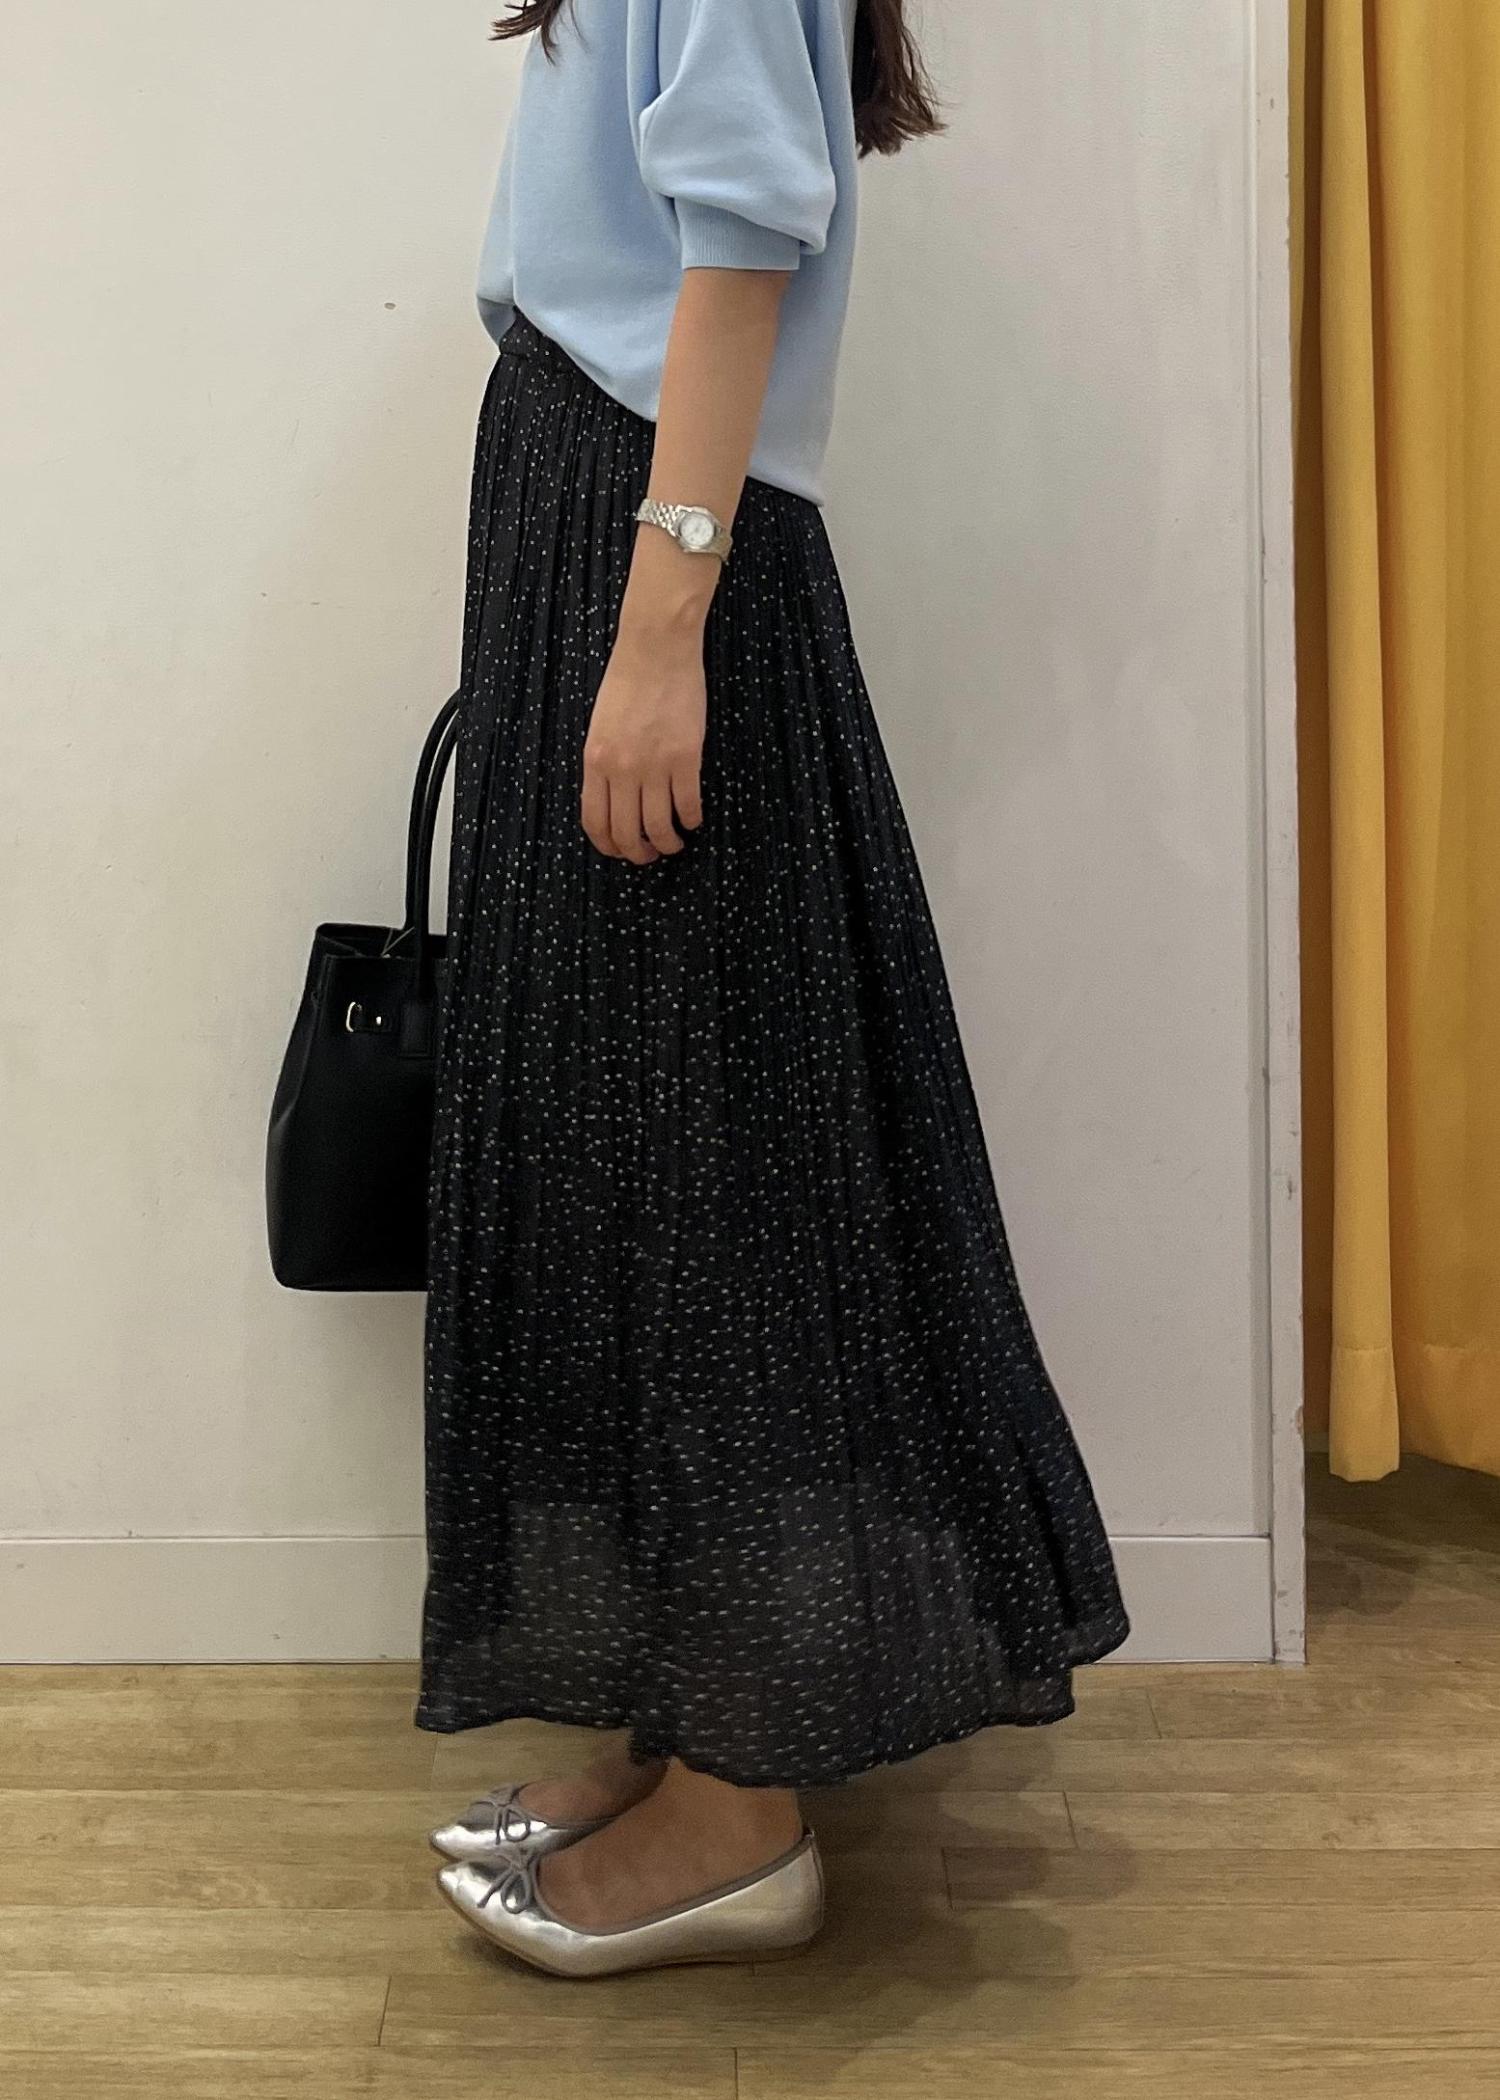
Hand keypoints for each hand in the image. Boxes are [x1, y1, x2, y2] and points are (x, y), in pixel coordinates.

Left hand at [581, 624, 705, 863]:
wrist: (656, 648)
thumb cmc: (627, 681)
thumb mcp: (600, 726)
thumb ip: (603, 764)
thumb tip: (615, 800)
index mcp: (595, 761)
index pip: (595, 821)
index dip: (608, 846)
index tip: (621, 850)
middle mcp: (621, 769)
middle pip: (627, 832)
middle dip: (639, 853)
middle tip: (650, 855)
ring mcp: (654, 764)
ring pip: (659, 826)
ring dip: (668, 843)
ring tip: (675, 843)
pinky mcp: (685, 756)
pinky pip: (688, 803)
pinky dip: (692, 819)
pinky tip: (694, 818)